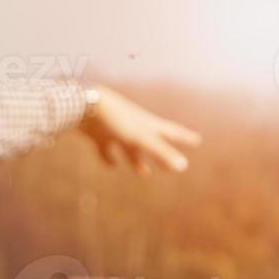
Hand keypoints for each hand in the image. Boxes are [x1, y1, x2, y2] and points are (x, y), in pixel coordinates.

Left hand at [78, 85, 201, 174]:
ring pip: (129, 147)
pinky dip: (109, 157)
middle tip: (171, 166)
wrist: (81, 104)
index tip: (197, 139)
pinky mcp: (97, 134)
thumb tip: (183, 166)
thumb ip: (160, 152)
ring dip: (136, 159)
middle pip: (151, 143)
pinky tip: (111, 166)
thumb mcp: (140, 137)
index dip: (184, 137)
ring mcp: (115, 129)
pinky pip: (105, 148)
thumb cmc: (115, 119)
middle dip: (161, 154)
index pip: (171, 131)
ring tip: (143, 174)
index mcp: (147, 124)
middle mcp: (133, 126)